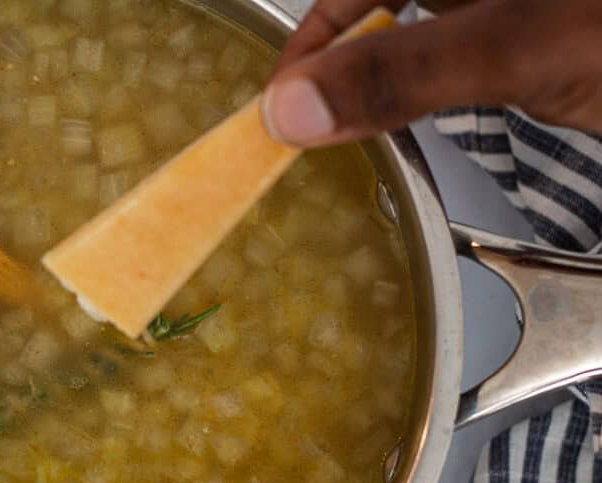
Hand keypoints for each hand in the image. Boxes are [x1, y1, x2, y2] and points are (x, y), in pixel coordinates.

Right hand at [262, 0, 601, 146]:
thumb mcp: (522, 45)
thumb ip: (402, 72)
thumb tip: (291, 110)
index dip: (313, 34)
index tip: (283, 101)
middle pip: (388, 2)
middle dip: (343, 56)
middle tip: (309, 123)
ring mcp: (515, 4)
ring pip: (425, 26)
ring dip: (385, 75)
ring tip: (353, 126)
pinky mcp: (543, 30)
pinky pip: (466, 50)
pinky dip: (434, 84)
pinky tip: (423, 112)